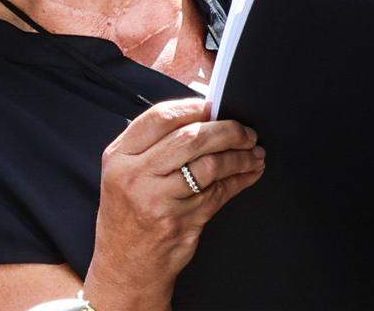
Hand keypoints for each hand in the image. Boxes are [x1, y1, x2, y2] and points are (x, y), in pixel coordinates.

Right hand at [84, 99, 260, 308]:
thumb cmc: (128, 214)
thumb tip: (202, 115)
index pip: (160, 118)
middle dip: (226, 130)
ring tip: (254, 152)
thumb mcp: (124, 173)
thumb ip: (153, 144)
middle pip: (190, 139)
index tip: (215, 106)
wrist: (125, 267)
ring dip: (240, 157)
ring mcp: (159, 202)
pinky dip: (240, 180)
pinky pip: (219, 194)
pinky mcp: (181, 223)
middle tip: (246, 131)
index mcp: (119, 157)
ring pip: (210, 167)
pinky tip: (250, 173)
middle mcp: (136, 177)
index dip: (193, 107)